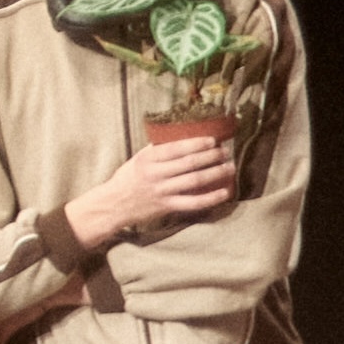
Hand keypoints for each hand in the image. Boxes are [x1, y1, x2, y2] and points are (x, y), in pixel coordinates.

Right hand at [68, 129, 239, 247]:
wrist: (113, 204)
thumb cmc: (128, 179)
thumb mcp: (138, 159)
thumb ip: (157, 150)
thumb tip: (181, 138)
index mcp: (148, 158)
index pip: (177, 148)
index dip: (197, 143)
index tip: (213, 140)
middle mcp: (155, 173)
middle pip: (189, 163)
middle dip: (211, 156)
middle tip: (226, 152)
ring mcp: (162, 191)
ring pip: (194, 180)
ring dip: (216, 173)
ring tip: (230, 167)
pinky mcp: (167, 206)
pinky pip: (194, 202)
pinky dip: (212, 197)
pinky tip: (225, 192)